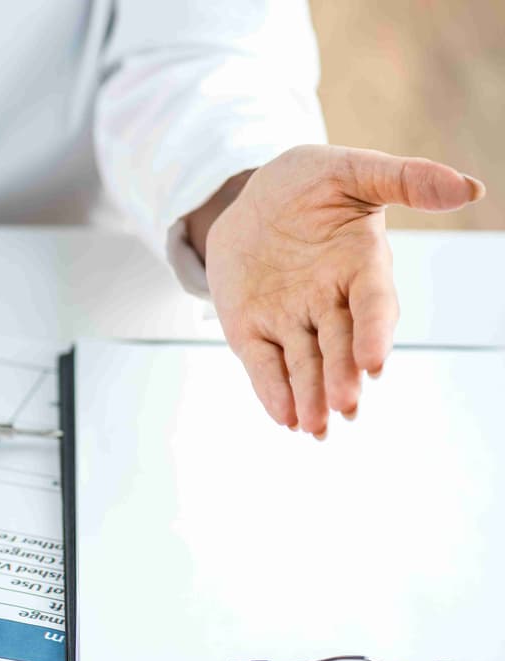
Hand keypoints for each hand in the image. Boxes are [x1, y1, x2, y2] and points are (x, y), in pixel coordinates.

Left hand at [202, 145, 484, 436]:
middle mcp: (330, 302)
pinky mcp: (253, 330)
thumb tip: (469, 187)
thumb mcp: (353, 170)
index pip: (373, 306)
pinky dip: (272, 390)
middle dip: (342, 377)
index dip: (374, 333)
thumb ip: (405, 180)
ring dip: (310, 396)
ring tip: (315, 427)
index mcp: (360, 267)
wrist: (253, 198)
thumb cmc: (309, 183)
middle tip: (345, 406)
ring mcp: (291, 319)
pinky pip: (264, 365)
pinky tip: (284, 417)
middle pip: (340, 346)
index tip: (375, 364)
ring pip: (305, 364)